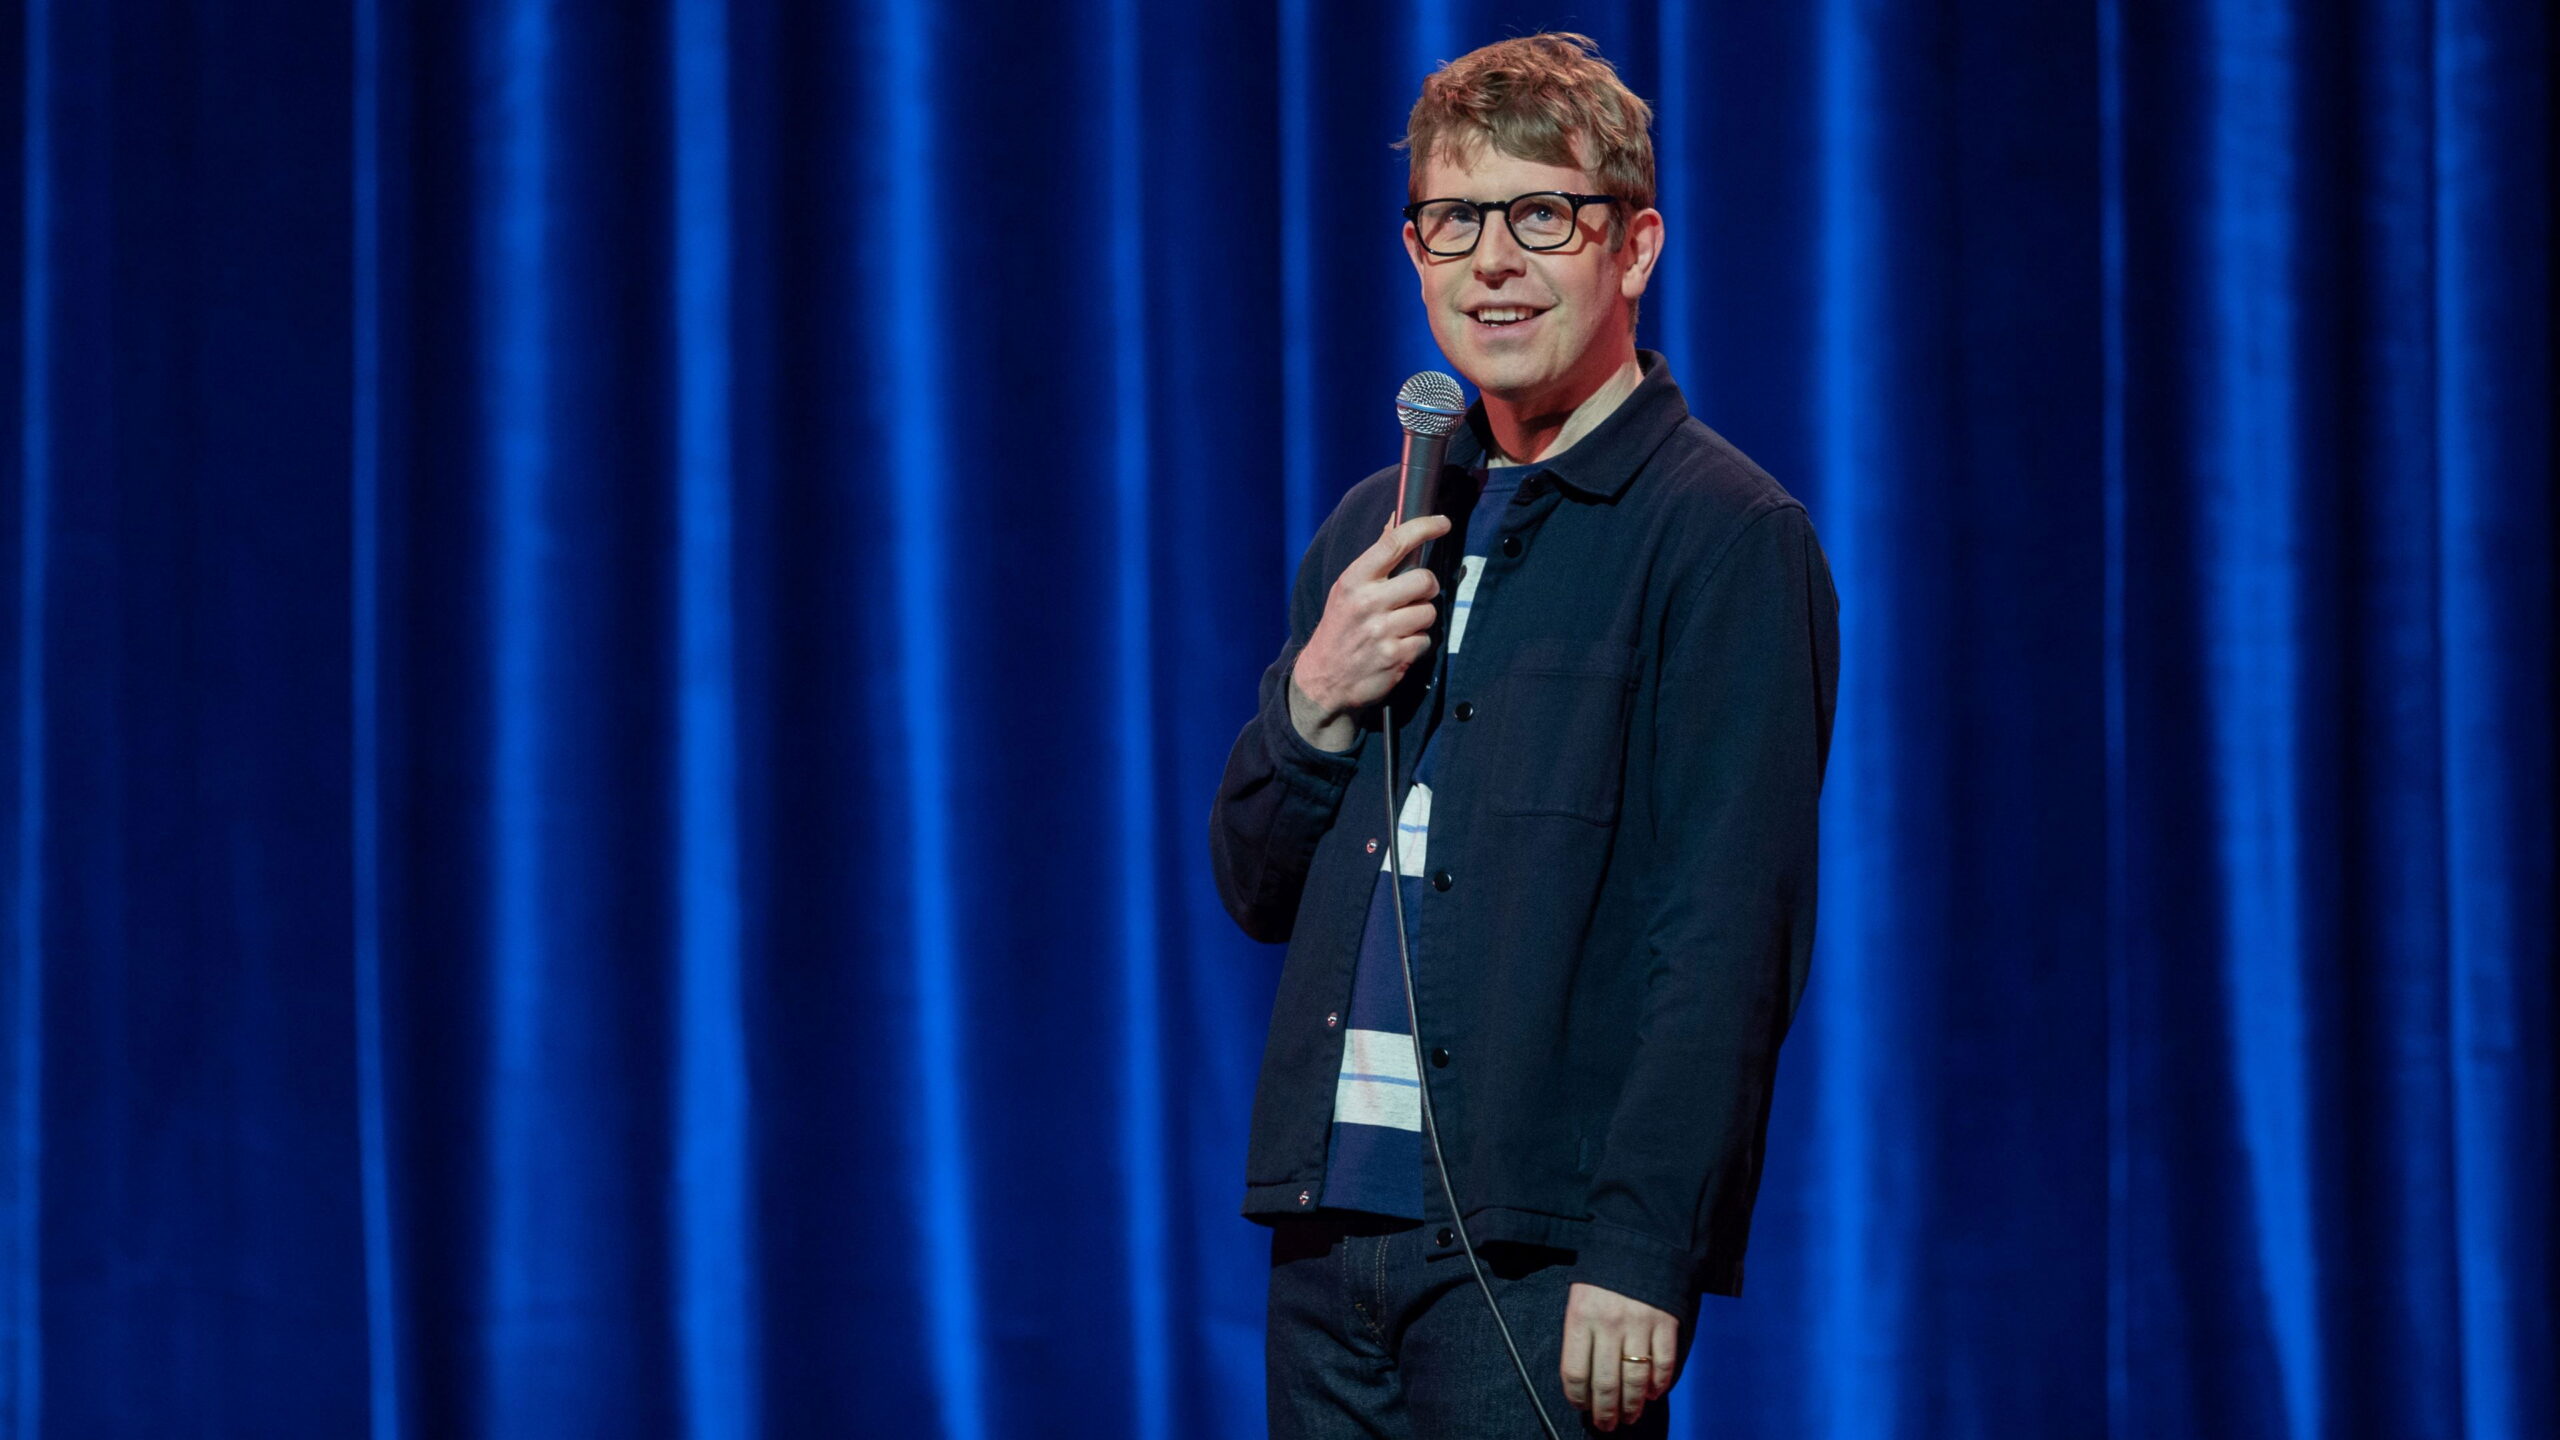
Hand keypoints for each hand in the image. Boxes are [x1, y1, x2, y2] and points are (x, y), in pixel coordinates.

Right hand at [1288, 514, 1452, 750]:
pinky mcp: (1395, 657)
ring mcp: (1381, 631)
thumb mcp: (1347, 591)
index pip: (1393, 543)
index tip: (1442, 523)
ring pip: (1429, 612)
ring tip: (1400, 627)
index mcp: (1353, 581)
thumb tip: (1394, 521)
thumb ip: (1375, 560)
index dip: (1424, 528)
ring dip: (1421, 620)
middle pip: (1424, 580)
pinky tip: (1398, 647)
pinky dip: (1417, 645)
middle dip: (1428, 588)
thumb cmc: (1339, 628)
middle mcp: (1367, 603)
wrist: (1322, 679)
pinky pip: (1426, 641)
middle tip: (1417, 595)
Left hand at [1560, 1282, 1679, 1431]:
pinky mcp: (1666, 1323)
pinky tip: (1652, 1394)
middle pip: (1606, 1383)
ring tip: (1629, 1417)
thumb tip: (1583, 1381)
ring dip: (1632, 1406)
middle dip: (1606, 1412)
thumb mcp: (1579, 1298)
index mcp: (1581, 1317)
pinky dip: (1659, 1385)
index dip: (1578, 1398)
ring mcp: (1640, 1324)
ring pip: (1635, 1380)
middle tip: (1607, 1425)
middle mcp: (1609, 1324)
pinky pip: (1663, 1365)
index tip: (1582, 1407)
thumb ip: (1580, 1335)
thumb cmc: (1603, 1276)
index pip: (1575, 1372)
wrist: (1639, 1242)